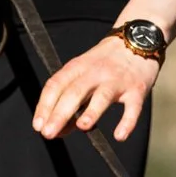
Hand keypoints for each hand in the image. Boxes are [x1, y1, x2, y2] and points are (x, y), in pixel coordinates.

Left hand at [34, 35, 159, 141]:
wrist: (137, 40)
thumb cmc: (106, 63)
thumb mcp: (84, 73)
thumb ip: (71, 101)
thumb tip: (59, 130)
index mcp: (78, 67)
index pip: (56, 85)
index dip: (44, 105)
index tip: (38, 125)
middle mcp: (96, 73)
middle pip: (75, 92)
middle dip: (60, 113)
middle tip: (48, 133)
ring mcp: (117, 81)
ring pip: (102, 97)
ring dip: (92, 112)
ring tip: (82, 127)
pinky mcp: (137, 89)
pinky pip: (132, 107)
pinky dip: (127, 122)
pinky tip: (119, 136)